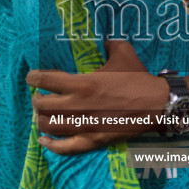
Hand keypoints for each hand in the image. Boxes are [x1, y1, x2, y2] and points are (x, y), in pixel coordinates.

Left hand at [27, 40, 165, 154]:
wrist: (157, 104)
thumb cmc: (139, 79)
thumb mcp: (124, 54)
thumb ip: (109, 44)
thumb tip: (104, 40)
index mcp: (82, 83)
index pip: (45, 80)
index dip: (33, 78)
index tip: (31, 77)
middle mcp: (77, 106)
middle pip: (41, 106)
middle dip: (37, 100)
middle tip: (41, 97)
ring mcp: (84, 126)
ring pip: (48, 126)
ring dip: (41, 120)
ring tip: (43, 115)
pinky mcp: (92, 141)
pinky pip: (65, 148)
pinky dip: (50, 145)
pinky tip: (43, 140)